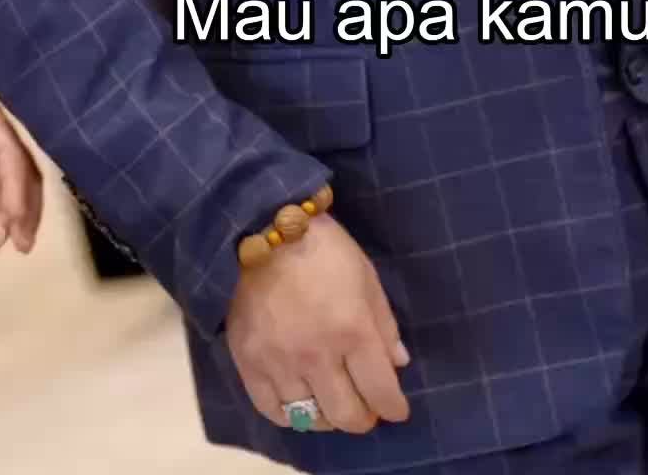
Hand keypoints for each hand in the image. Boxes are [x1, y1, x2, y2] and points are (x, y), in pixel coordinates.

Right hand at [226, 214, 410, 435]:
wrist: (261, 229)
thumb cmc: (323, 248)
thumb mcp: (365, 275)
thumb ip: (383, 323)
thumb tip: (398, 363)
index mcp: (352, 330)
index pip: (381, 391)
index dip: (394, 407)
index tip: (396, 408)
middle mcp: (317, 355)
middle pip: (347, 415)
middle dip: (364, 417)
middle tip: (366, 409)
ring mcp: (280, 363)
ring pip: (311, 418)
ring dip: (329, 416)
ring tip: (333, 404)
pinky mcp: (249, 364)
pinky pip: (272, 410)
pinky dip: (291, 415)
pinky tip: (300, 404)